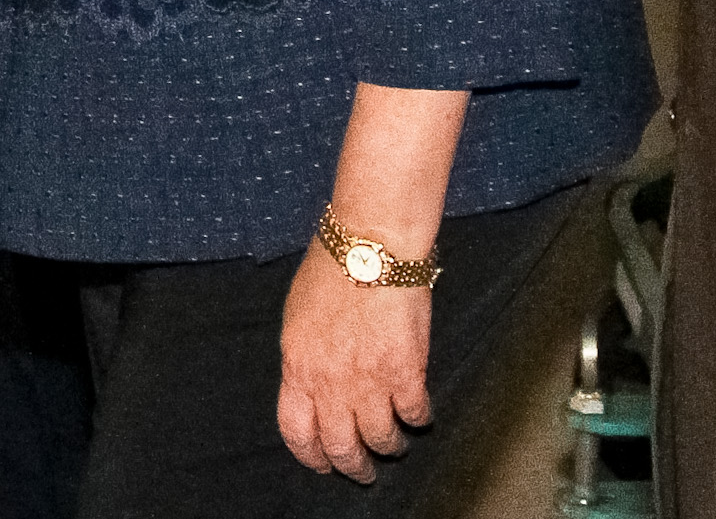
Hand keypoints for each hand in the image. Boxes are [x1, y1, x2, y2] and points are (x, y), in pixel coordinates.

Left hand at [276, 237, 431, 480]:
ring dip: (388, 447)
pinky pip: (414, 412)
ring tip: (393, 446)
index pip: (296, 431)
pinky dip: (418, 419)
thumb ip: (302, 357)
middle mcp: (330, 382)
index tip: (322, 463)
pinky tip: (419, 416)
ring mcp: (370, 379)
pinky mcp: (407, 370)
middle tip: (363, 472)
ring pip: (380, 438)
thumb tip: (309, 383)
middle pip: (340, 446)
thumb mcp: (297, 316)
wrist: (372, 243)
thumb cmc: (332, 266)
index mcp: (297, 367)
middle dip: (353, 466)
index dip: (311, 456)